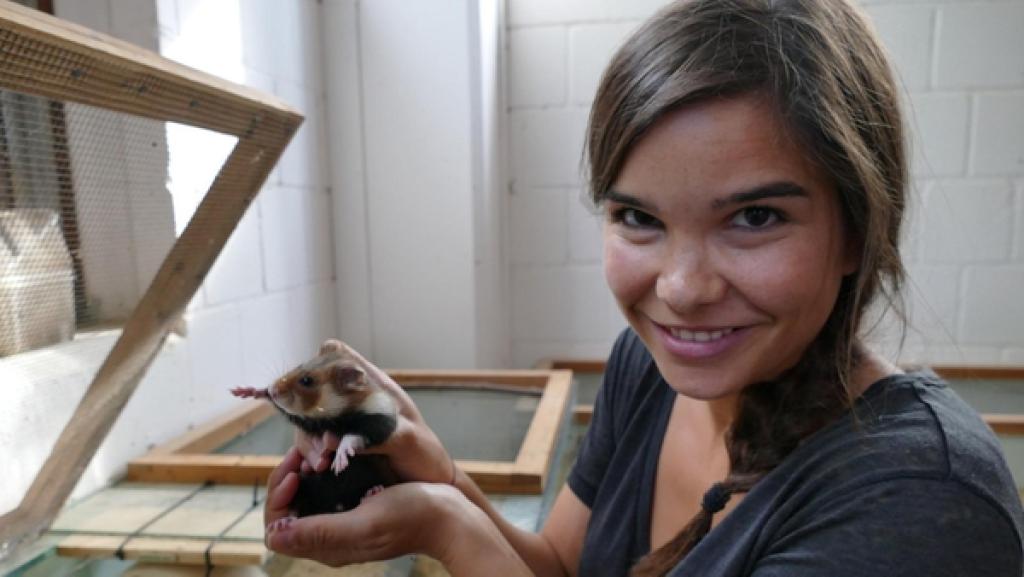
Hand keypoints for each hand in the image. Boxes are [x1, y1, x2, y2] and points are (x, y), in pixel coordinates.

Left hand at [264, 447, 465, 565]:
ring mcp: (344, 526)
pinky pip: (325, 496)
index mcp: (328, 548)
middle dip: (287, 482)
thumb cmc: (413, 517)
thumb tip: (274, 538)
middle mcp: (330, 541)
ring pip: (304, 502)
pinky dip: (320, 477)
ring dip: (303, 476)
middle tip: (302, 455)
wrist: (450, 517)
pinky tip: (331, 459)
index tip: (296, 470)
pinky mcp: (357, 512)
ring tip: (314, 454)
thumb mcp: (365, 520)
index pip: (277, 529)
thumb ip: (321, 531)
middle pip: (287, 513)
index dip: (278, 497)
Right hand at [295, 340, 454, 483]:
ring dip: (308, 441)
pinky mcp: (340, 445)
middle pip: (314, 391)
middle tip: (322, 445)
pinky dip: (310, 456)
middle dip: (306, 415)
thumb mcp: (408, 440)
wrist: (429, 480)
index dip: (321, 361)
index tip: (312, 385)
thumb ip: (376, 437)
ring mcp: (345, 422)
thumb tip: (332, 440)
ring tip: (319, 464)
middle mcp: (355, 401)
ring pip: (309, 421)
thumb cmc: (425, 452)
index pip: (340, 357)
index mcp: (375, 387)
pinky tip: (316, 469)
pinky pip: (315, 444)